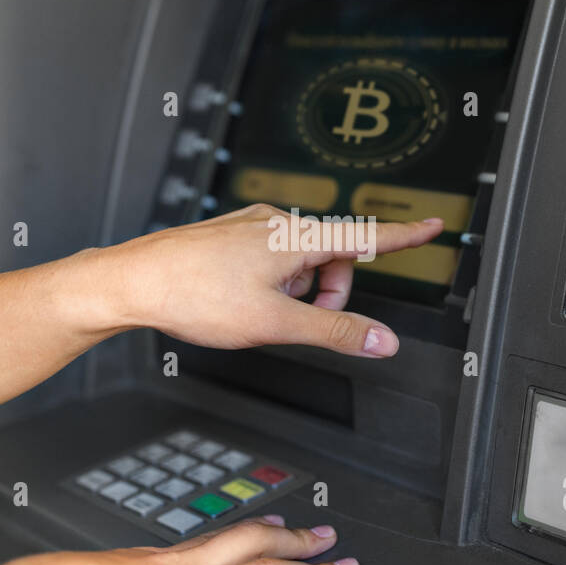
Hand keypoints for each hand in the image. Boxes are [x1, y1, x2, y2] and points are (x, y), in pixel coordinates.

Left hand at [0, 204, 441, 424]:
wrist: (131, 281)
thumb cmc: (193, 294)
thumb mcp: (274, 324)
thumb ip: (335, 332)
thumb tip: (382, 341)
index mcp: (296, 236)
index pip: (366, 238)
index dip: (404, 237)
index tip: (435, 226)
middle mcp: (277, 223)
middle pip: (333, 259)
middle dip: (328, 295)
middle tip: (300, 324)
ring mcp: (251, 227)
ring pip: (299, 264)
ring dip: (296, 294)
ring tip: (259, 316)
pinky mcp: (231, 236)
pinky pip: (271, 261)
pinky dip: (272, 286)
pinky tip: (241, 304)